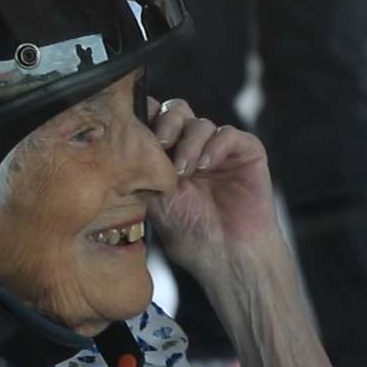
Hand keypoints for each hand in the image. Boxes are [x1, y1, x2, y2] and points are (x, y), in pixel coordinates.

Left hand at [145, 98, 282, 275]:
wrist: (227, 256)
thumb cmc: (191, 234)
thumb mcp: (154, 200)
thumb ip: (142, 169)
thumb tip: (119, 143)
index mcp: (169, 155)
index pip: (155, 120)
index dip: (145, 120)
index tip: (136, 136)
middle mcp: (194, 147)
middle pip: (176, 110)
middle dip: (166, 124)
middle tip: (161, 145)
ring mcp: (220, 148)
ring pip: (200, 123)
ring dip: (189, 143)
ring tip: (184, 172)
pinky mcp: (247, 152)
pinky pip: (228, 134)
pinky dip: (215, 145)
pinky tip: (206, 166)